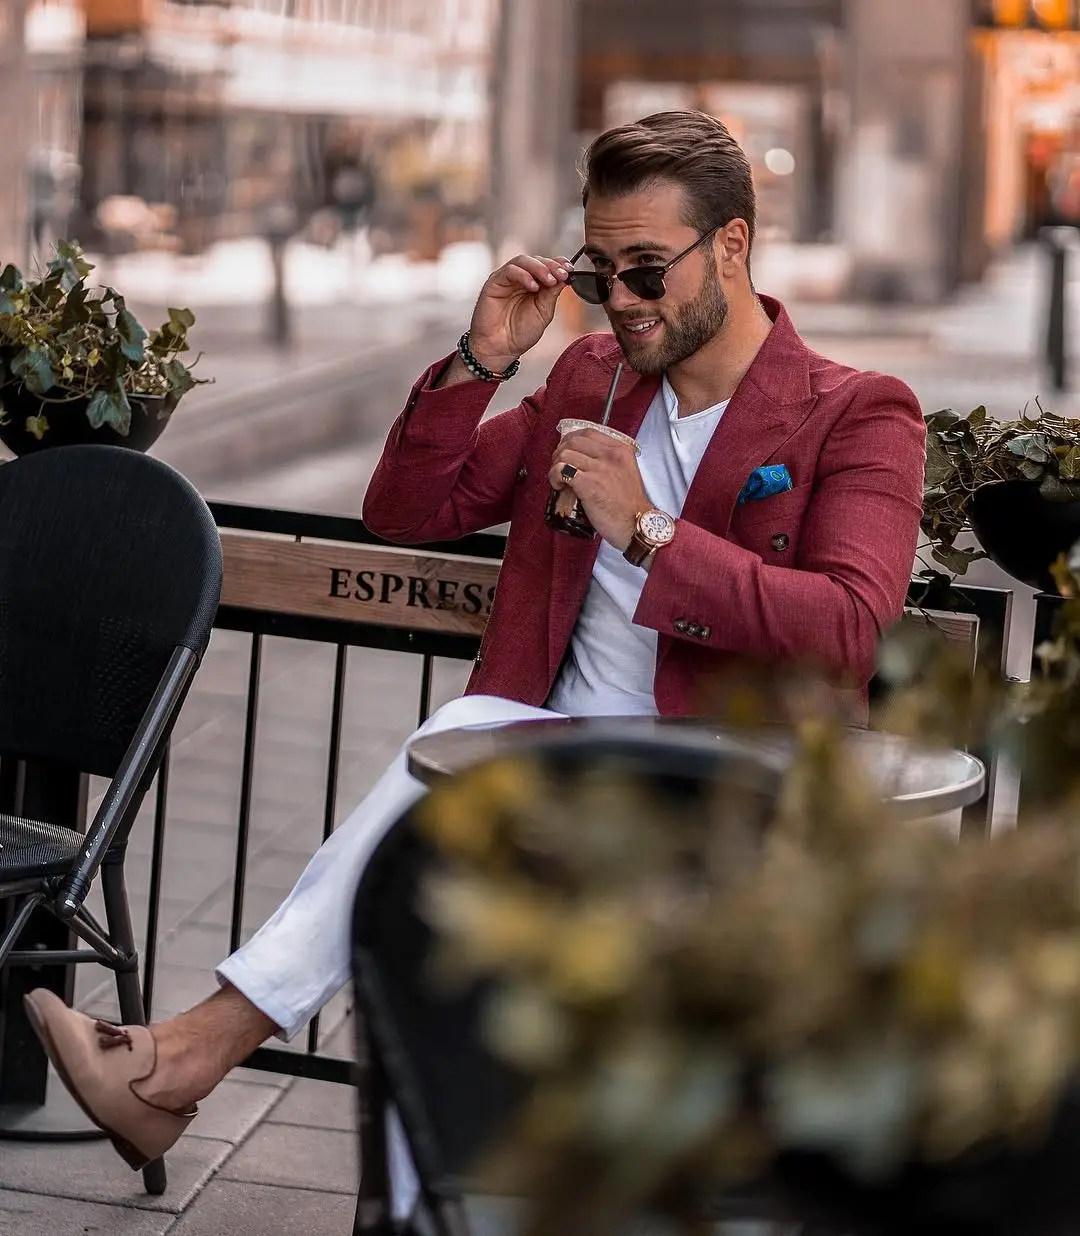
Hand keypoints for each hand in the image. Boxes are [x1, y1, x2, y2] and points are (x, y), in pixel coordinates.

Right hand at [468, 255, 571, 371]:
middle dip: (551, 266)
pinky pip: (509, 271)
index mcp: (534, 285)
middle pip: (536, 260)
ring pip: (523, 261)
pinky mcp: (494, 282)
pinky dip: (523, 275)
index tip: (570, 270)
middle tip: (562, 274)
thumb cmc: (520, 333)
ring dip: (539, 268)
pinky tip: (533, 287)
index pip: (547, 266)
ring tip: (549, 280)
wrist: (501, 349)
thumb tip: (565, 276)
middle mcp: (520, 279)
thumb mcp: (543, 312)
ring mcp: (507, 279)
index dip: (558, 264)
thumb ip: (551, 293)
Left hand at [548, 429, 649, 551]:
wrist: (637, 526)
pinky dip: (554, 476)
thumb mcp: (627, 472)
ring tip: (560, 480)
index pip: (588, 432)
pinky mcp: (589, 484)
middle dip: (560, 452)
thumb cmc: (629, 506)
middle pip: (573, 440)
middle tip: (560, 467)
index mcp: (621, 450)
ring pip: (564, 454)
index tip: (567, 452)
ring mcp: (600, 469)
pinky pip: (561, 470)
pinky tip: (558, 486)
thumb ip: (610, 462)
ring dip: (555, 466)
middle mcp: (611, 455)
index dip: (571, 440)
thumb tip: (585, 459)